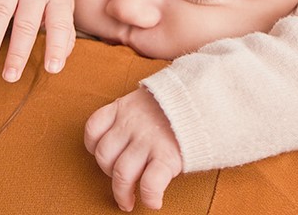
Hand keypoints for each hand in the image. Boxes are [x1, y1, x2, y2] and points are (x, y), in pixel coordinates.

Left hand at [84, 88, 182, 211]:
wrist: (203, 96)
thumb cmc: (176, 102)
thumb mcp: (146, 97)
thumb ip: (132, 112)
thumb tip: (124, 132)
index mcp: (124, 108)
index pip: (94, 127)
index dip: (94, 146)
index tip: (107, 154)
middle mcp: (131, 125)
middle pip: (104, 155)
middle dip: (108, 173)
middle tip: (121, 180)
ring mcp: (148, 141)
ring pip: (121, 174)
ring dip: (122, 194)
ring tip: (128, 201)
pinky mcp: (167, 156)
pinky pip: (149, 184)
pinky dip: (149, 197)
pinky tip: (154, 202)